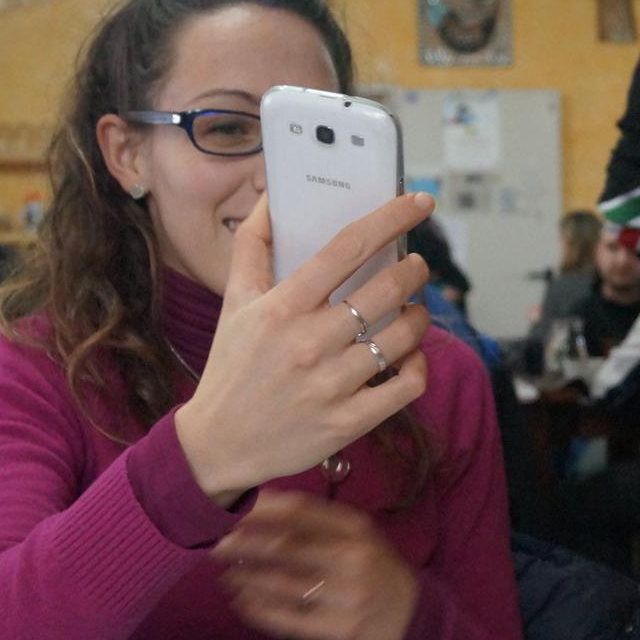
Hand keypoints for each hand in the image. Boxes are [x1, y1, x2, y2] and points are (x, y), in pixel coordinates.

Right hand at [175, 192, 434, 503]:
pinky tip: (409, 354)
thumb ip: (253, 244)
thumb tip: (273, 196)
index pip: (348, 247)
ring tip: (413, 309)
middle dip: (414, 270)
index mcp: (282, 306)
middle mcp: (309, 342)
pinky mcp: (349, 421)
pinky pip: (407, 384)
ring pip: (404, 335)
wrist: (219, 443)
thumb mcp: (234, 300)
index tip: (419, 203)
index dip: (392, 217)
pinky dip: (419, 364)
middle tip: (415, 266)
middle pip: (388, 289)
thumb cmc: (232, 366)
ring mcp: (332, 384)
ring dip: (420, 314)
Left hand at [215, 492, 419, 639]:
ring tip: (224, 574)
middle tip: (213, 543)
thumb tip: (260, 501)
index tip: (229, 511)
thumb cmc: (373, 568)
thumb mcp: (356, 535)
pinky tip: (241, 601)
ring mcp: (344, 597)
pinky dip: (258, 609)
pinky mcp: (337, 630)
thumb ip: (315, 519)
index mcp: (355, 529)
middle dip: (242, 544)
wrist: (412, 617)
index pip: (299, 512)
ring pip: (281, 584)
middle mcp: (350, 559)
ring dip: (245, 578)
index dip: (259, 511)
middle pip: (285, 547)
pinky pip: (288, 617)